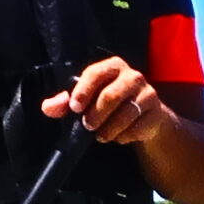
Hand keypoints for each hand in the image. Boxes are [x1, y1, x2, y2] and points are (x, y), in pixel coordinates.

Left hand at [45, 56, 166, 146]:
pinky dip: (124, 136)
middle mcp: (132, 76)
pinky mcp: (156, 112)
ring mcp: (147, 93)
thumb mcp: (85, 99)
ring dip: (109, 129)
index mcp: (112, 66)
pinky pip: (137, 128)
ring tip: (101, 135)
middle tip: (88, 125)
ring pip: (125, 114)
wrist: (144, 115)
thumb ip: (64, 102)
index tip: (75, 108)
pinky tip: (120, 136)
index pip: (96, 73)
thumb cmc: (109, 103)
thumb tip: (47, 108)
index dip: (83, 91)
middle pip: (111, 96)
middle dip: (96, 115)